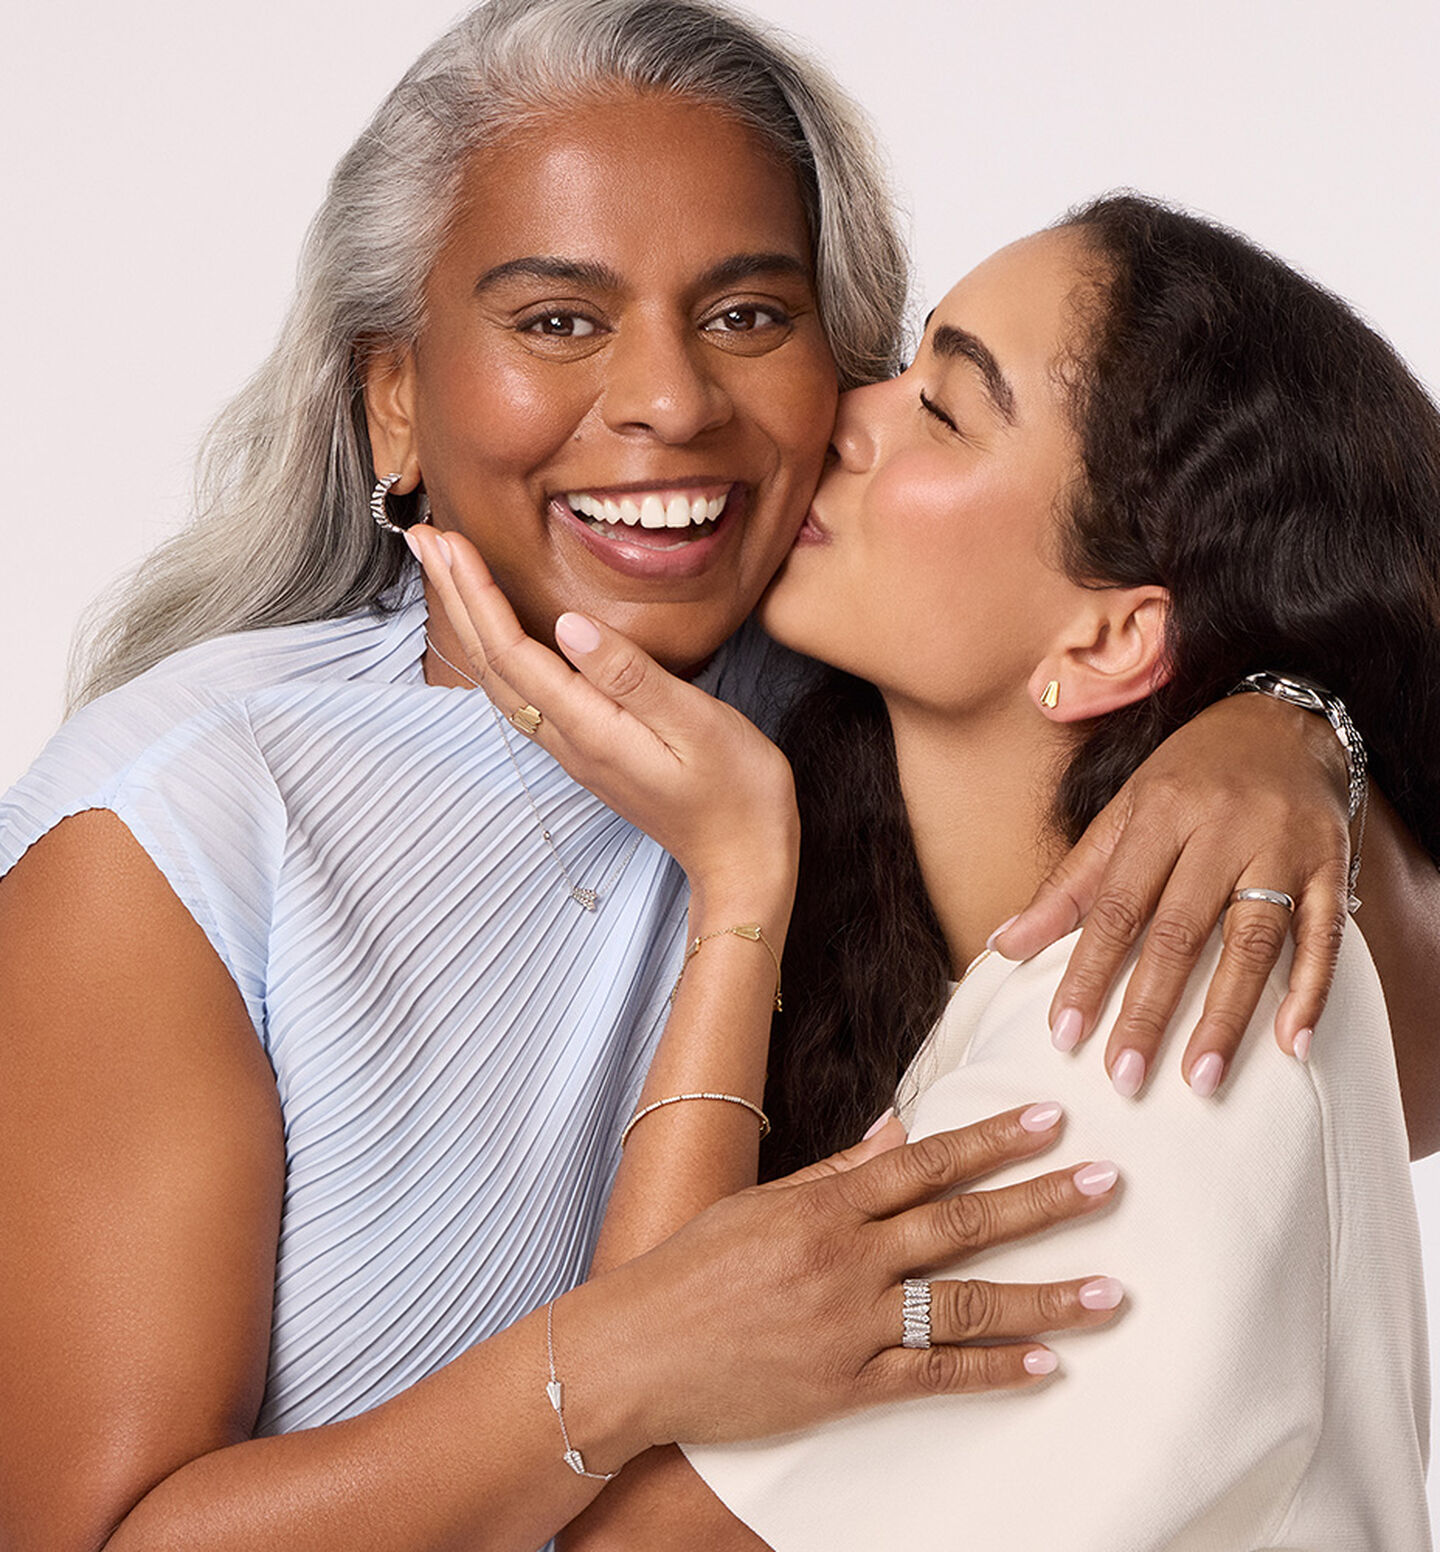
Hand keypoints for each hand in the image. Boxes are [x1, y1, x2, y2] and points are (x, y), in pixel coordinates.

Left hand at [408, 525, 798, 905]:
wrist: (742, 859)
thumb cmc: (736, 791)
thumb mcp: (698, 723)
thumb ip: (632, 675)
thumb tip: (570, 626)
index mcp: (591, 728)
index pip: (514, 651)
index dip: (477, 594)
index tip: (450, 542)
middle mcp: (569, 740)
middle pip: (492, 663)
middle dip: (455, 597)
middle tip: (423, 538)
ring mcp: (574, 748)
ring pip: (500, 679)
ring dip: (469, 622)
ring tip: (447, 573)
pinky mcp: (588, 749)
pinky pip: (522, 694)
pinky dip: (496, 650)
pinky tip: (495, 631)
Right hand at [568, 1103, 1122, 1459]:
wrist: (636, 1353)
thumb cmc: (689, 1269)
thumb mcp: (757, 1204)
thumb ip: (833, 1172)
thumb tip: (896, 1133)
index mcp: (823, 1206)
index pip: (926, 1163)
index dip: (992, 1140)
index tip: (1049, 1122)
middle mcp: (846, 1259)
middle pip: (962, 1223)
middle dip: (1042, 1202)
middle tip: (1108, 1184)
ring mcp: (850, 1326)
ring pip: (965, 1303)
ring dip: (1043, 1296)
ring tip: (1108, 1291)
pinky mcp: (846, 1387)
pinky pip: (934, 1376)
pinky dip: (993, 1371)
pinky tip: (1045, 1364)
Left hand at [991, 693, 1350, 1091]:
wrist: (1283, 721)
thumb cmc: (1189, 778)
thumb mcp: (1123, 814)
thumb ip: (1070, 883)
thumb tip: (1005, 945)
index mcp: (1159, 813)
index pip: (1116, 906)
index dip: (1088, 972)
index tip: (1064, 1034)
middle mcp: (1222, 828)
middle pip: (1180, 930)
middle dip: (1148, 1008)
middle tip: (1123, 1075)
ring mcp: (1282, 847)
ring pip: (1253, 940)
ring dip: (1226, 1015)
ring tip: (1199, 1078)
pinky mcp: (1332, 865)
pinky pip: (1325, 936)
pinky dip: (1311, 990)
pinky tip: (1293, 1044)